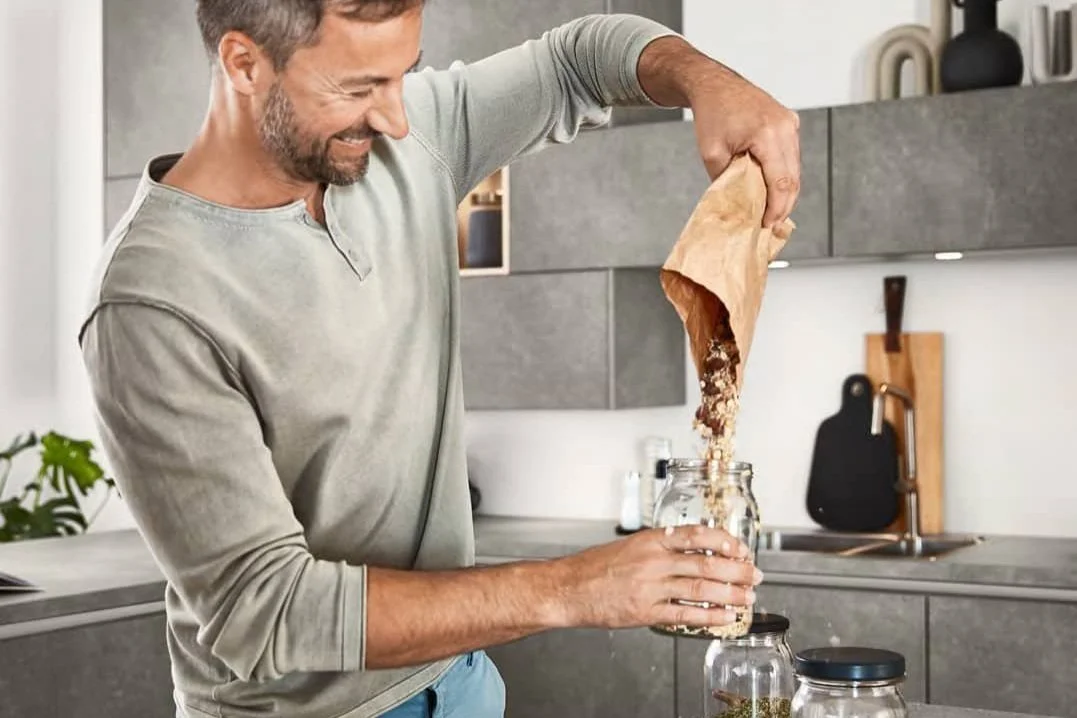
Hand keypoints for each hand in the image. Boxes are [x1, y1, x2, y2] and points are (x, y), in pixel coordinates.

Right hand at [551, 525, 762, 629]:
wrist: (568, 588)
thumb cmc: (596, 566)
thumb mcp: (631, 545)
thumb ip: (661, 548)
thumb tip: (695, 551)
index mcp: (651, 540)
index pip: (697, 534)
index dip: (724, 541)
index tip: (740, 548)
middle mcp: (653, 561)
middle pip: (706, 563)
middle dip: (736, 571)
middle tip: (754, 575)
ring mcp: (650, 587)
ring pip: (701, 589)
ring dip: (730, 595)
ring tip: (747, 599)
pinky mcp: (645, 612)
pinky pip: (685, 614)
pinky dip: (710, 617)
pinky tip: (725, 617)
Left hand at [636, 37, 800, 227]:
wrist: (714, 84)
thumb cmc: (711, 115)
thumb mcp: (712, 153)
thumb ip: (727, 180)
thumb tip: (740, 205)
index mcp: (768, 134)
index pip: (781, 181)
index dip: (777, 207)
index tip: (767, 224)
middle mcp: (786, 127)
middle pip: (793, 178)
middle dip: (783, 204)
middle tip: (771, 224)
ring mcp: (790, 123)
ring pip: (794, 168)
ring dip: (784, 191)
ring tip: (771, 211)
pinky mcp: (789, 123)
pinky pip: (790, 156)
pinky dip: (783, 174)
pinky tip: (772, 189)